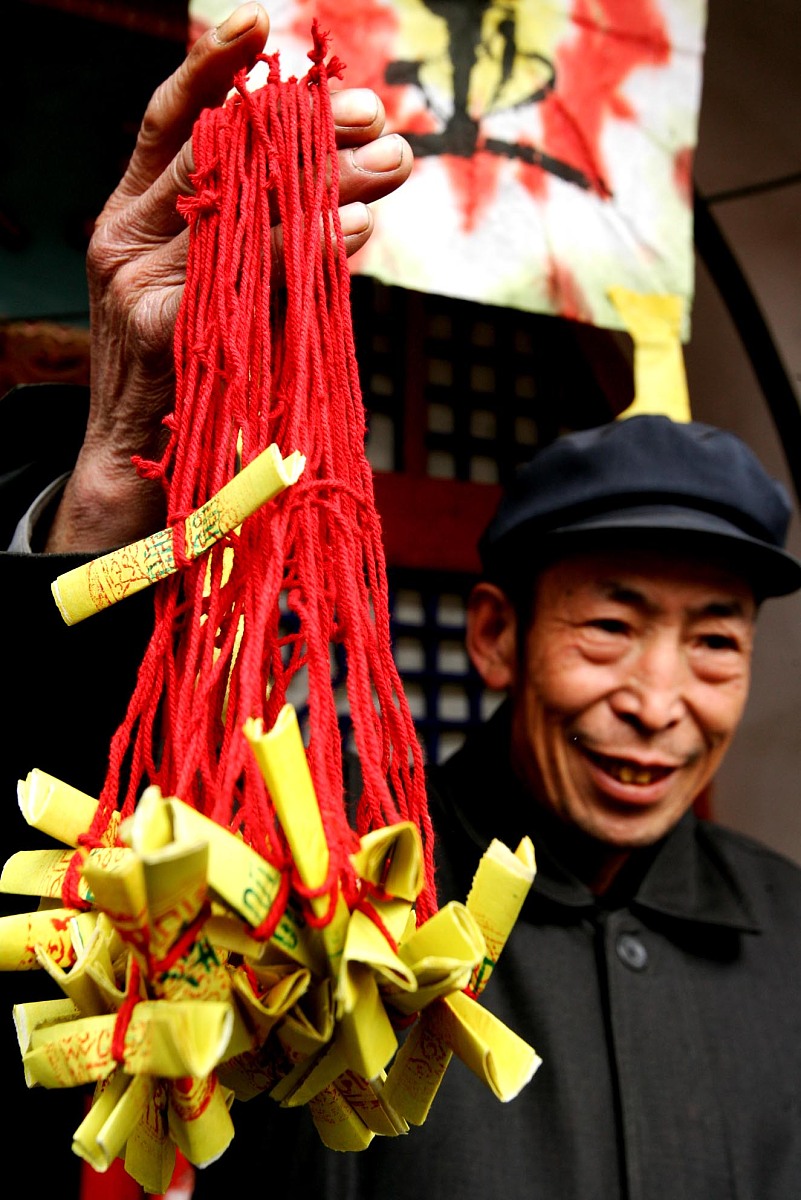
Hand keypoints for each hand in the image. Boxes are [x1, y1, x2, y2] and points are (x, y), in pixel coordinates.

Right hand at [46, 3, 411, 552]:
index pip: (167, 122)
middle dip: (298, 126)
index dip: (211, 68)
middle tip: (372, 116)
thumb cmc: (182, 377)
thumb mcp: (201, 295)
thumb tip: (333, 195)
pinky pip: (249, 277)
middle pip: (216, 154)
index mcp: (128, 218)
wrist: (133, 470)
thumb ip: (244, 242)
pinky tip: (354, 230)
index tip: (263, 24)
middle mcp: (125, 239)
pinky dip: (307, 247)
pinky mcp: (166, 332)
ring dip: (325, 180)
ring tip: (390, 162)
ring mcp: (139, 284)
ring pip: (240, 207)